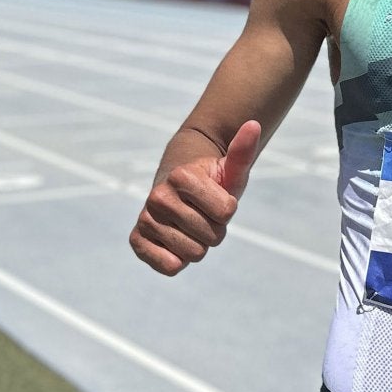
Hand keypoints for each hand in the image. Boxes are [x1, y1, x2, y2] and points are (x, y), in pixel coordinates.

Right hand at [130, 120, 261, 275]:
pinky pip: (169, 267)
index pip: (227, 213)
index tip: (216, 199)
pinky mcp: (137, 241)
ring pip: (195, 254)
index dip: (228, 210)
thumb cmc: (212, 183)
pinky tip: (174, 242)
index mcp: (180, 176)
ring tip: (190, 226)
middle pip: (212, 236)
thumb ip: (242, 151)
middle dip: (215, 230)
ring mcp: (145, 219)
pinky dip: (179, 261)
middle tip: (203, 215)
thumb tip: (254, 124)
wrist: (179, 193)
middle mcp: (158, 196)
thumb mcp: (230, 170)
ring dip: (199, 245)